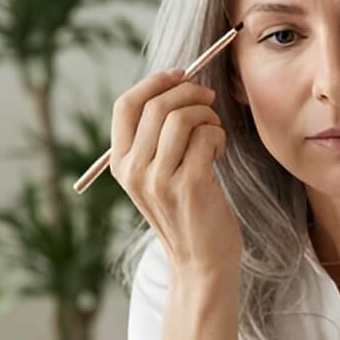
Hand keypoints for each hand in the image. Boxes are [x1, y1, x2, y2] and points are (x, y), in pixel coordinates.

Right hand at [109, 69, 241, 285]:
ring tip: (214, 134)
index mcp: (120, 164)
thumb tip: (176, 85)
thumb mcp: (157, 176)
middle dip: (190, 93)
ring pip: (182, 117)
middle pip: (156, 105)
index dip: (154, 83)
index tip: (181, 76)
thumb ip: (155, 139)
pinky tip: (218, 154)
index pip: (125, 105)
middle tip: (209, 102)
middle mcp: (134, 171)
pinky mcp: (190, 185)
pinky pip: (205, 135)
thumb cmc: (186, 213)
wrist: (201, 263)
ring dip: (207, 116)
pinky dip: (218, 136)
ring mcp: (159, 180)